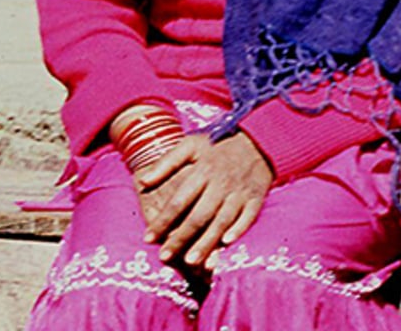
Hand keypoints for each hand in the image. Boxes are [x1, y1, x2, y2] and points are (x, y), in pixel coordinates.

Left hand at [134, 133, 272, 269]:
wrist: (257, 138)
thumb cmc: (217, 144)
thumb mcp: (190, 145)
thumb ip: (166, 163)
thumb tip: (142, 182)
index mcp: (202, 171)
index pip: (178, 201)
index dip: (162, 221)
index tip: (148, 238)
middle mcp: (220, 184)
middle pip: (198, 216)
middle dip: (181, 238)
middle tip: (165, 256)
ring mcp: (239, 192)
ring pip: (221, 221)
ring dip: (207, 242)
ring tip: (191, 262)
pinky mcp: (256, 198)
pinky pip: (247, 218)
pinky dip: (238, 230)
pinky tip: (226, 245)